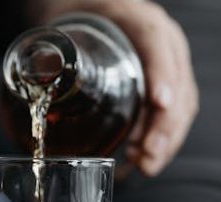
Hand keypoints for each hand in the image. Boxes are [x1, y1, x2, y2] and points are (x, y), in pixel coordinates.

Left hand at [39, 0, 199, 175]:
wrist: (99, 18)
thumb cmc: (85, 24)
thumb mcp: (71, 31)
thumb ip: (57, 51)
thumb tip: (38, 73)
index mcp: (141, 23)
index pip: (156, 44)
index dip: (161, 74)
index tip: (159, 103)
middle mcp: (165, 44)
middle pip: (177, 83)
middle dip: (165, 124)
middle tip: (148, 153)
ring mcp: (172, 66)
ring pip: (182, 104)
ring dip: (165, 139)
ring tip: (145, 164)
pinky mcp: (170, 86)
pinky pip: (175, 114)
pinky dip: (161, 139)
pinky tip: (142, 157)